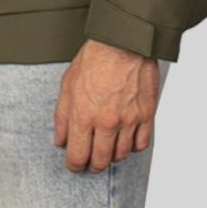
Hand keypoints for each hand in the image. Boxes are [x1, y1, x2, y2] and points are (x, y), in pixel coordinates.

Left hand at [53, 38, 161, 172]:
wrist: (124, 42)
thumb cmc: (95, 59)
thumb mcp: (68, 84)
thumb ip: (62, 116)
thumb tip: (60, 140)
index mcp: (83, 114)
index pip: (77, 156)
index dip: (74, 165)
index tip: (75, 164)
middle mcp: (106, 121)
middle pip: (100, 161)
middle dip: (92, 165)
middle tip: (91, 162)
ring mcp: (128, 120)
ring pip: (120, 155)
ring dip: (112, 156)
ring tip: (107, 147)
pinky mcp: (146, 114)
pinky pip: (141, 144)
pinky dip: (132, 146)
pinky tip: (125, 139)